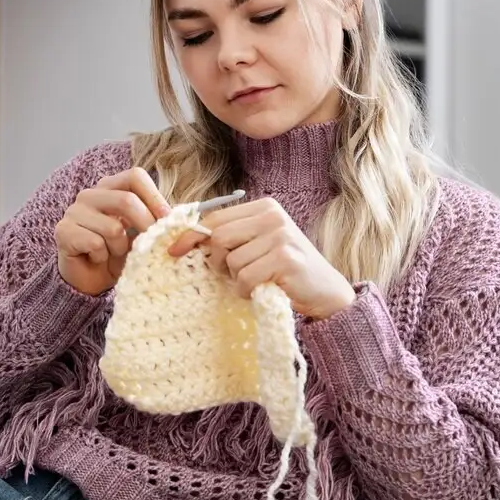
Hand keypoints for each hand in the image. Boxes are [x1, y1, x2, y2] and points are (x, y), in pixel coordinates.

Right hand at [55, 168, 170, 295]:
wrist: (91, 279)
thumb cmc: (118, 254)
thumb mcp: (141, 234)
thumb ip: (156, 220)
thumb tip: (180, 216)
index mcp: (110, 187)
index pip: (135, 176)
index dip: (154, 197)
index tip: (167, 219)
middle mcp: (89, 194)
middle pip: (126, 200)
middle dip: (145, 225)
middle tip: (151, 244)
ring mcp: (73, 211)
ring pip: (113, 228)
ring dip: (120, 248)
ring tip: (113, 254)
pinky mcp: (63, 231)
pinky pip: (95, 244)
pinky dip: (102, 257)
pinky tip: (97, 259)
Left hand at [166, 197, 356, 320]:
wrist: (325, 292)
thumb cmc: (285, 272)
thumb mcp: (257, 246)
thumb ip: (230, 237)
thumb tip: (185, 239)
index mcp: (264, 207)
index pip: (216, 216)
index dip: (192, 235)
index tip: (174, 250)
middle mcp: (272, 216)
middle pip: (218, 236)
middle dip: (216, 262)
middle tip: (230, 276)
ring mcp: (280, 236)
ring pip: (231, 261)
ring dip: (236, 280)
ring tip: (256, 282)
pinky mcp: (285, 258)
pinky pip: (245, 278)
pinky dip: (248, 291)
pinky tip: (264, 290)